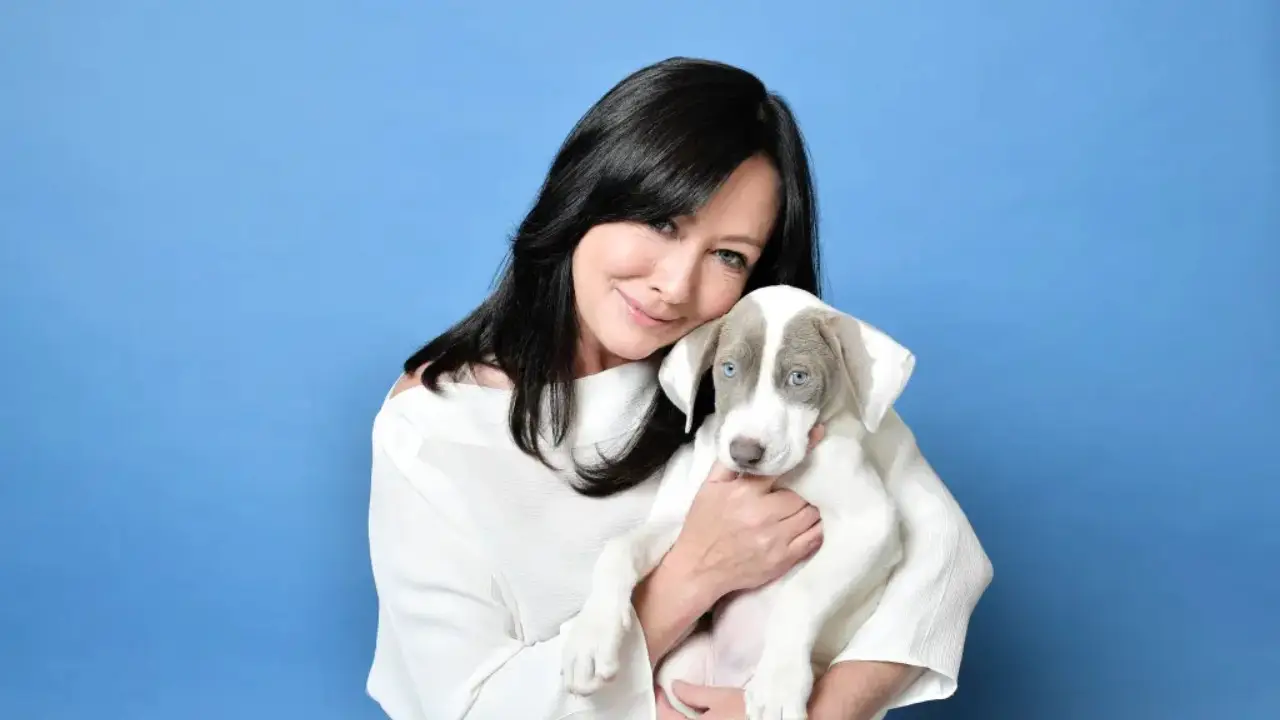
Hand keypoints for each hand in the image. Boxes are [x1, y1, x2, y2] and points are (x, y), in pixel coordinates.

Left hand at [657, 680, 744, 718]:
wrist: (772, 718)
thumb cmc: (747, 710)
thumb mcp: (719, 696)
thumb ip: (692, 693)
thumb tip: (675, 686)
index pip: (665, 717)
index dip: (660, 701)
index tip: (660, 689)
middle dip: (669, 713)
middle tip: (670, 698)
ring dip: (681, 718)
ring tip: (684, 706)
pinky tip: (698, 716)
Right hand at [666, 425, 825, 600]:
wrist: (698, 569)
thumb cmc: (703, 525)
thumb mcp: (708, 487)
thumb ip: (728, 462)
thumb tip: (749, 439)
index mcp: (745, 492)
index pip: (782, 466)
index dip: (803, 449)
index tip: (818, 434)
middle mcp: (763, 514)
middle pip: (802, 494)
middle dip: (804, 489)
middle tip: (802, 488)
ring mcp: (776, 539)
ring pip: (811, 515)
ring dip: (812, 509)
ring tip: (806, 506)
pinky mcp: (783, 559)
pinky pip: (813, 539)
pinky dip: (816, 529)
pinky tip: (810, 525)